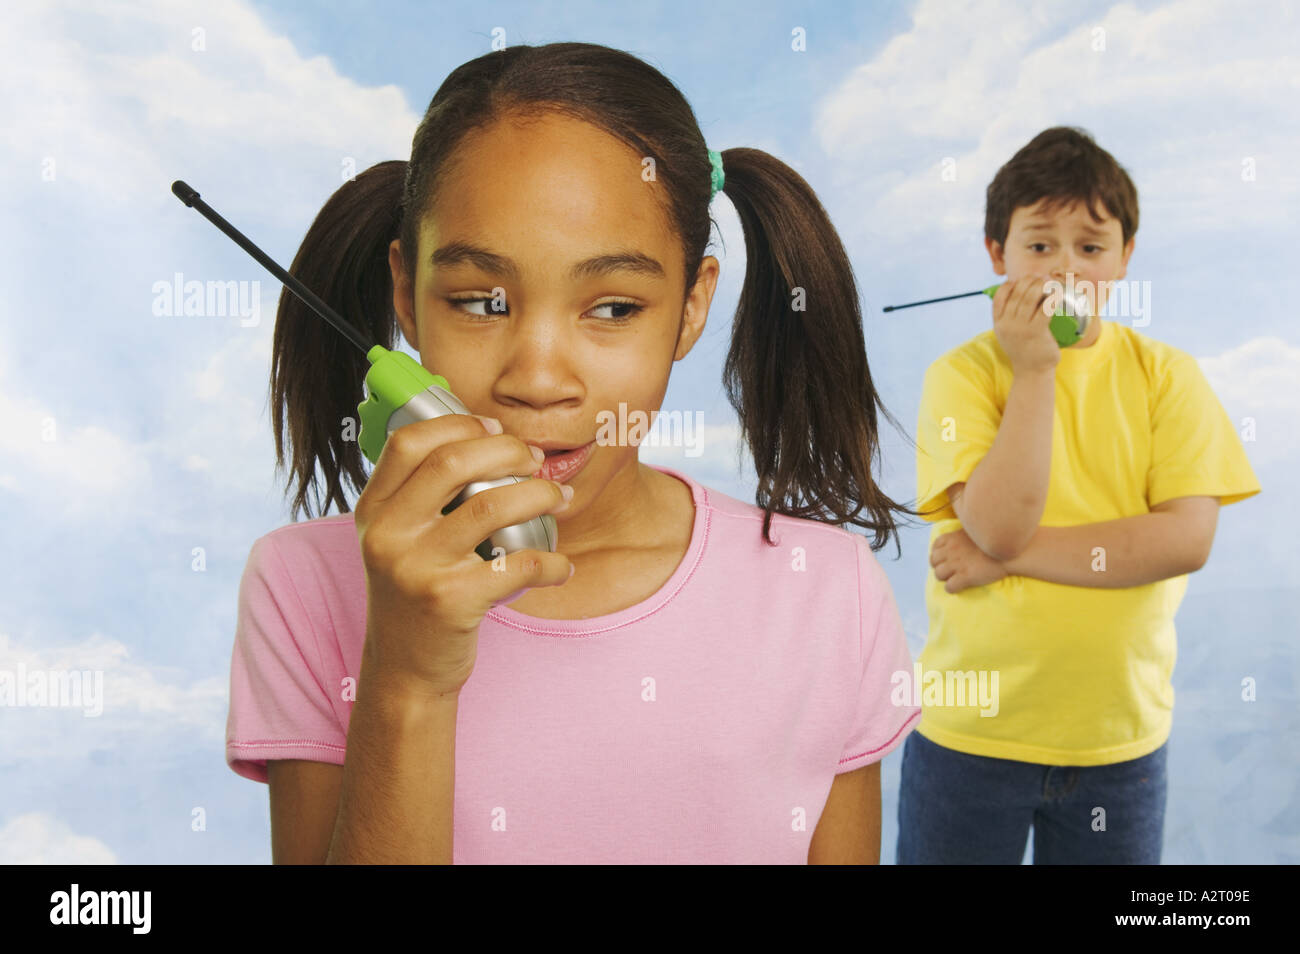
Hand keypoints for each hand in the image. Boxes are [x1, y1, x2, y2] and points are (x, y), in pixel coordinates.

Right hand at [353, 414, 574, 697]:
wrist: (405, 671)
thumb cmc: (415, 596)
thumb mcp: (398, 542)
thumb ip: (420, 497)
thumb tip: (481, 437)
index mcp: (373, 511)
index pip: (409, 442)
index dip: (458, 423)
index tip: (495, 427)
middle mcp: (388, 535)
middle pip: (452, 462)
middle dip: (507, 449)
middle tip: (535, 459)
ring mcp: (416, 568)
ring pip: (490, 505)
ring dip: (539, 493)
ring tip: (559, 497)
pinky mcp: (450, 601)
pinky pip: (518, 564)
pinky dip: (551, 562)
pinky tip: (561, 566)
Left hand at [930, 527, 1007, 592]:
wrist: (1011, 552)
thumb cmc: (997, 540)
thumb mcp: (976, 530)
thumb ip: (965, 533)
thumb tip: (963, 537)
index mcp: (953, 537)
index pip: (935, 546)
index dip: (939, 554)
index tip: (947, 558)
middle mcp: (951, 550)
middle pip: (933, 561)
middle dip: (940, 566)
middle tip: (951, 570)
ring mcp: (957, 564)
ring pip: (938, 574)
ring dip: (945, 578)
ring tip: (955, 578)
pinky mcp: (965, 576)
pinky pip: (949, 587)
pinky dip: (952, 588)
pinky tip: (960, 586)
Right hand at [992, 276, 1060, 376]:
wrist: (1031, 372)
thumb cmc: (1024, 350)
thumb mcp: (1008, 334)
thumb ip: (1008, 318)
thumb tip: (1019, 296)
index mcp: (998, 323)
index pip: (998, 297)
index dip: (1009, 284)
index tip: (1020, 280)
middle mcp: (1007, 324)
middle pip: (1016, 294)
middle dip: (1029, 281)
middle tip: (1040, 277)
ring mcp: (1021, 328)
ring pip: (1029, 298)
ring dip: (1040, 285)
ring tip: (1048, 280)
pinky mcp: (1036, 332)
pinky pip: (1045, 309)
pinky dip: (1052, 297)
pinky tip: (1058, 292)